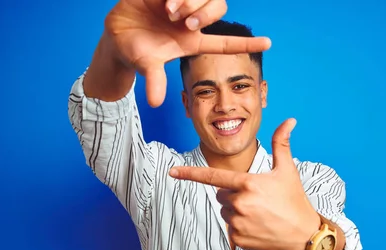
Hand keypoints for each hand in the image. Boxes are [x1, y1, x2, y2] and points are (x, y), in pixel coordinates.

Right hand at [104, 0, 271, 106]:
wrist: (116, 35)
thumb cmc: (135, 53)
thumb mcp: (145, 65)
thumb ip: (154, 80)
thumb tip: (155, 103)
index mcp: (191, 42)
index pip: (225, 44)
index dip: (247, 44)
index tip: (269, 44)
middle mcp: (191, 23)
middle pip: (218, 9)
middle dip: (203, 13)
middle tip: (183, 22)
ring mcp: (182, 6)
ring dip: (189, 2)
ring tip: (168, 10)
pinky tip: (163, 2)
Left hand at [169, 119, 321, 249]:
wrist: (304, 234)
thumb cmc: (295, 200)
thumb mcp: (287, 170)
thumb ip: (282, 144)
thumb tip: (290, 120)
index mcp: (248, 183)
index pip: (212, 176)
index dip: (190, 174)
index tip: (172, 171)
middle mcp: (240, 203)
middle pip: (221, 194)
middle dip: (234, 194)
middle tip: (257, 199)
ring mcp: (238, 222)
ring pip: (225, 211)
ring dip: (236, 211)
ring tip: (259, 214)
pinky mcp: (238, 239)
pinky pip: (229, 229)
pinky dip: (240, 228)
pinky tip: (258, 227)